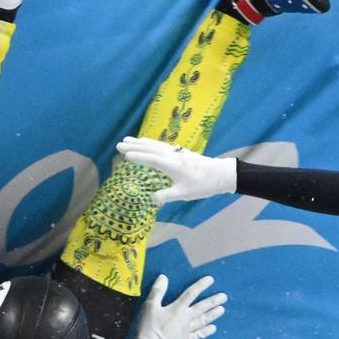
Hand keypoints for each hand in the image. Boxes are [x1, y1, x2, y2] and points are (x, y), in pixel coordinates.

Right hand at [116, 136, 235, 204]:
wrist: (220, 174)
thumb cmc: (203, 185)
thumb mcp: (185, 194)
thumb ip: (167, 195)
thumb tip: (151, 199)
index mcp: (172, 166)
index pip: (151, 159)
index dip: (138, 157)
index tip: (124, 155)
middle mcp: (172, 156)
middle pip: (150, 149)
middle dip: (134, 146)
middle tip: (119, 144)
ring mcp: (176, 152)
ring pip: (155, 145)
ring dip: (140, 142)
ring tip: (128, 139)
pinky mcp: (180, 152)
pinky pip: (161, 145)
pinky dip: (150, 143)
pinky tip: (147, 142)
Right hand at [132, 275, 226, 338]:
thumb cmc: (149, 327)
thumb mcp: (150, 306)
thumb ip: (158, 291)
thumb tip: (163, 278)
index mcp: (177, 308)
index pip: (191, 293)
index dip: (201, 285)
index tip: (210, 280)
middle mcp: (185, 318)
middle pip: (202, 307)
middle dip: (213, 301)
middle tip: (224, 297)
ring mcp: (187, 330)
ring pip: (203, 320)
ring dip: (213, 314)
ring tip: (222, 309)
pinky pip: (199, 335)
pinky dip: (206, 331)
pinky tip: (213, 328)